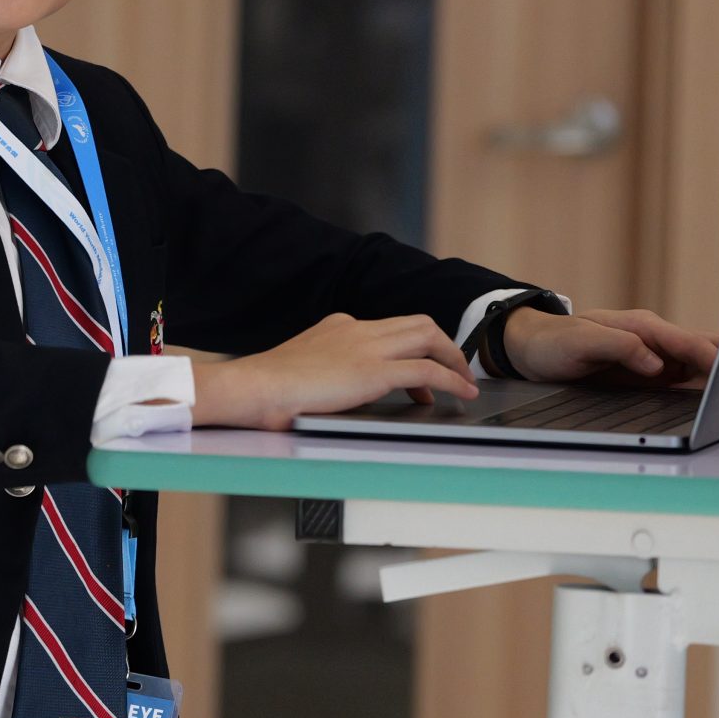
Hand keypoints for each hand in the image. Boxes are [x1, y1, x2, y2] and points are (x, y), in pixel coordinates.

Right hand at [194, 313, 480, 431]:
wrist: (254, 387)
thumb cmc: (266, 387)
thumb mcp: (299, 367)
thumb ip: (324, 370)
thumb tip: (335, 390)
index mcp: (338, 326)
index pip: (389, 327)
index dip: (413, 347)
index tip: (419, 372)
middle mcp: (356, 329)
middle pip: (418, 323)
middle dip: (443, 345)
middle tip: (455, 370)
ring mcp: (366, 347)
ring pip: (428, 336)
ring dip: (453, 359)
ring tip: (464, 383)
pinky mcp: (373, 371)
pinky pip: (427, 371)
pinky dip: (451, 380)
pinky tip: (461, 394)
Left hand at [500, 307, 718, 388]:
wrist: (533, 348)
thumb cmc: (555, 341)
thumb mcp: (580, 341)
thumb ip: (619, 347)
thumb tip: (657, 364)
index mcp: (642, 326)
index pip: (686, 341)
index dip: (709, 356)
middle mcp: (656, 340)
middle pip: (703, 350)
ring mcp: (657, 357)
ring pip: (701, 365)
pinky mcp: (653, 374)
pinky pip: (686, 380)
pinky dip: (705, 389)